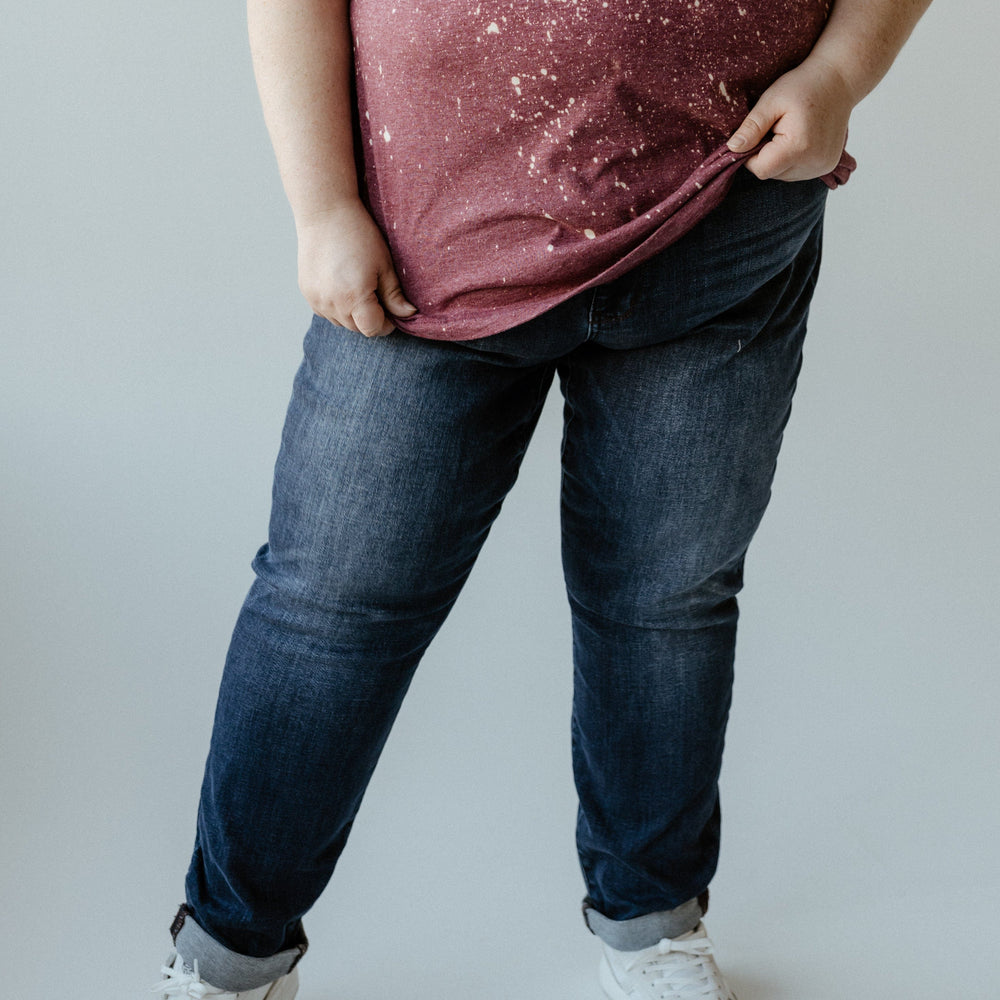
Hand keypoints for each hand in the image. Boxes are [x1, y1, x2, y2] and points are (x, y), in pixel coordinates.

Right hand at [296, 199, 416, 336]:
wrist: (325, 212)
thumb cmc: (359, 235)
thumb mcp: (384, 265)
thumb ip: (395, 295)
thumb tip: (408, 314)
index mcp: (354, 298)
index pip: (373, 329)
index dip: (386, 323)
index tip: (391, 310)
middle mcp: (333, 304)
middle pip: (358, 328)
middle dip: (370, 319)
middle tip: (378, 297)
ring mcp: (317, 299)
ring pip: (341, 322)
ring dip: (353, 314)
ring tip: (360, 289)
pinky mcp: (307, 292)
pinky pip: (326, 312)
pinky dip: (336, 306)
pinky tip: (342, 286)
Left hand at [726, 55, 856, 181]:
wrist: (839, 79)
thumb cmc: (804, 85)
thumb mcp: (771, 101)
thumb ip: (751, 127)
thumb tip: (732, 149)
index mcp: (798, 148)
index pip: (760, 169)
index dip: (751, 155)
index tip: (756, 134)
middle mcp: (813, 163)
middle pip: (772, 173)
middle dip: (766, 155)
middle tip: (775, 128)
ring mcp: (823, 167)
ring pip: (784, 174)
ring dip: (779, 158)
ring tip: (790, 131)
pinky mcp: (827, 166)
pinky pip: (797, 171)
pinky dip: (792, 159)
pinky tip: (800, 139)